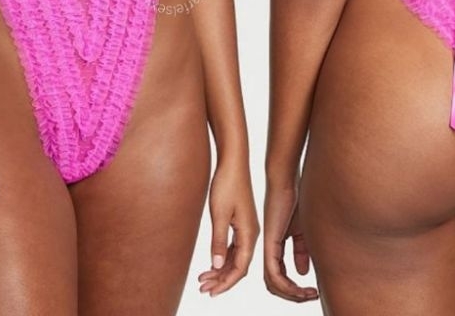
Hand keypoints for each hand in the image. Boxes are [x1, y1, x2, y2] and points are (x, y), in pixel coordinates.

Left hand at [197, 160, 258, 295]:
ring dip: (221, 269)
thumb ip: (219, 240)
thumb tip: (217, 265)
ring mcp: (246, 227)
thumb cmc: (227, 183)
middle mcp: (251, 232)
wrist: (233, 162)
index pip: (240, 267)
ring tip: (203, 279)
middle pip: (239, 265)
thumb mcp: (219, 213)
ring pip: (236, 256)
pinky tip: (212, 262)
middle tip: (203, 288)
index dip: (226, 283)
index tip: (212, 293)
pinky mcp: (241, 221)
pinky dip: (224, 257)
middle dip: (222, 280)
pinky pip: (235, 246)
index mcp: (249, 233)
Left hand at [264, 181, 317, 301]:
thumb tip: (302, 271)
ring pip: (273, 282)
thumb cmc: (295, 199)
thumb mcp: (301, 230)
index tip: (313, 292)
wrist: (285, 179)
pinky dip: (287, 285)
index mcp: (275, 245)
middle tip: (311, 297)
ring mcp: (267, 245)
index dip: (294, 289)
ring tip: (309, 294)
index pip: (279, 276)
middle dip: (292, 296)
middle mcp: (268, 248)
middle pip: (274, 284)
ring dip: (291, 293)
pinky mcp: (270, 241)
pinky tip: (302, 287)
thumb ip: (301, 250)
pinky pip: (274, 273)